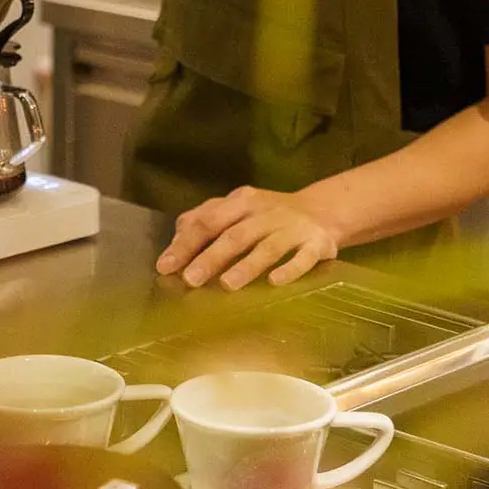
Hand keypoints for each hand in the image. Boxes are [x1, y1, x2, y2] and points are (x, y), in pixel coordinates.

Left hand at [156, 186, 340, 290]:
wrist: (323, 210)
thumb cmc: (267, 216)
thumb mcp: (236, 209)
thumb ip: (205, 221)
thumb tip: (175, 245)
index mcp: (241, 202)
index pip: (208, 221)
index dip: (185, 244)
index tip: (165, 267)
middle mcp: (266, 212)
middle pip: (235, 235)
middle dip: (211, 257)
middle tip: (190, 280)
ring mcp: (293, 228)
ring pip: (267, 247)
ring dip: (247, 266)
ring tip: (227, 285)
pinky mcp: (317, 244)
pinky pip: (304, 258)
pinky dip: (290, 269)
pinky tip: (275, 282)